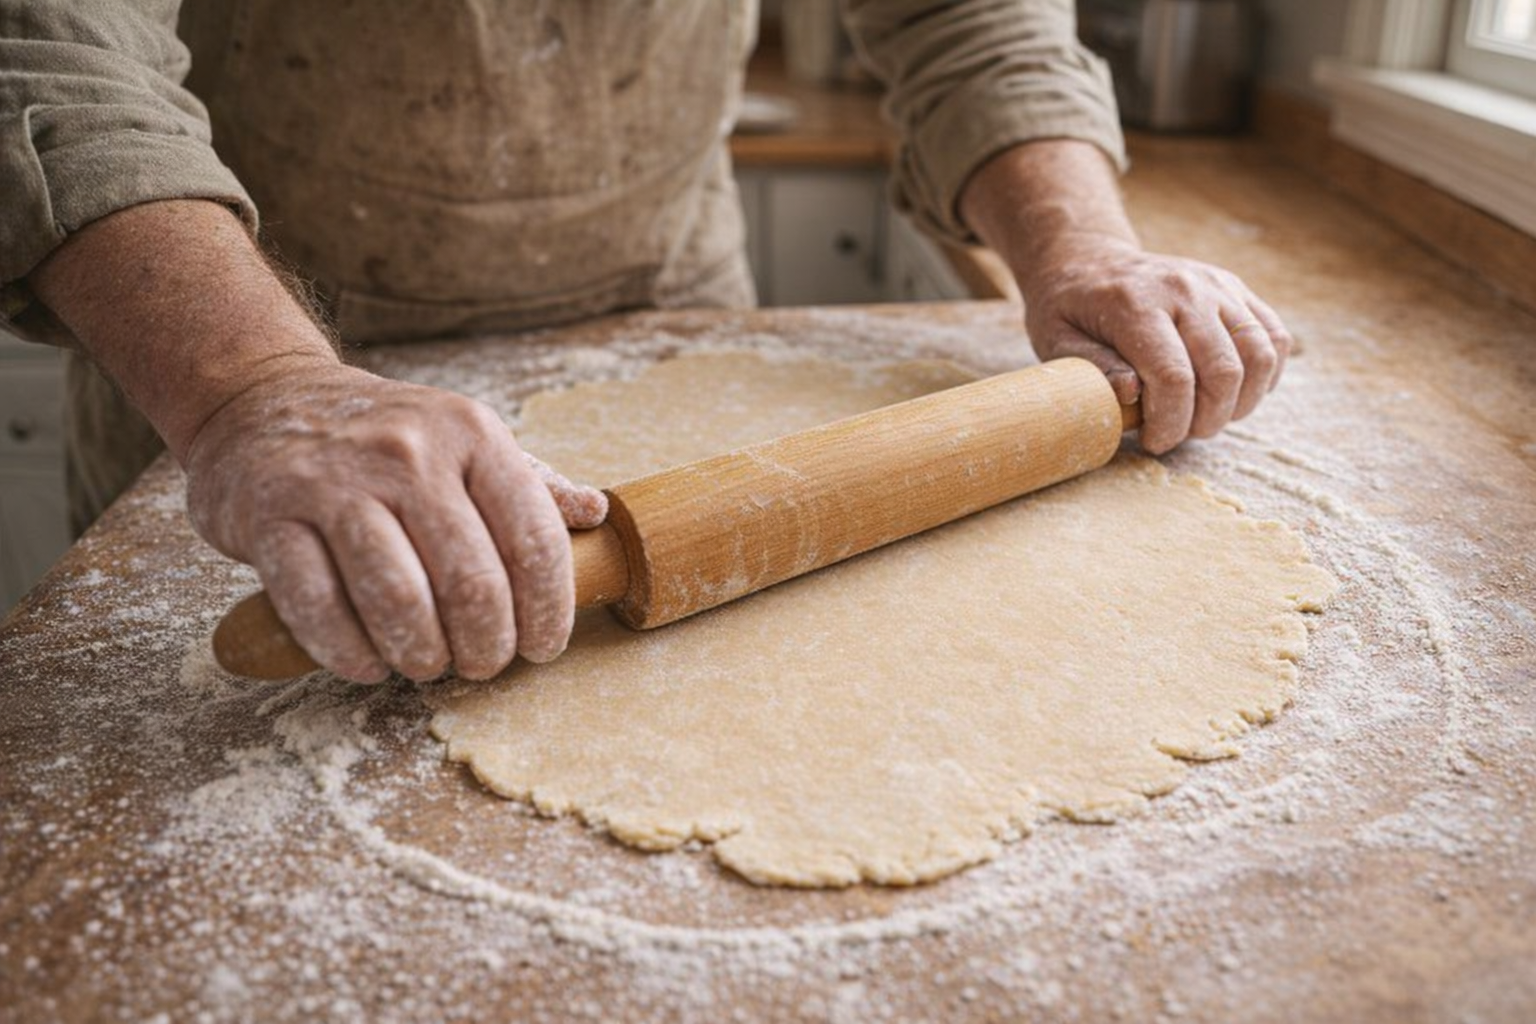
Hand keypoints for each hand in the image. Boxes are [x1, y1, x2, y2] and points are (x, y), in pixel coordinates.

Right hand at [184, 362, 606, 682]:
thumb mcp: (466, 440)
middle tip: (482, 664)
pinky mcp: (269, 518)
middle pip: (472, 584)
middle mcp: (408, 453)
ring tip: (428, 664)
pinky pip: (319, 608)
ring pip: (399, 601)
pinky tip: (369, 662)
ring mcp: (335, 483)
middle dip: (487, 646)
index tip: (542, 647)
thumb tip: (598, 514)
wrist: (261, 400)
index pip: (534, 541)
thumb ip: (532, 484)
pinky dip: (350, 652)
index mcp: (472, 435)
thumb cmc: (384, 437)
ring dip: (422, 655)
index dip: (549, 612)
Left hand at [958, 140, 1293, 452]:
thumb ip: (1093, 369)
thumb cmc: (1069, 310)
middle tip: (1180, 434)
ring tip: (1208, 418)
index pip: (1174, 377)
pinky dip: (1265, 375)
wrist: (1089, 261)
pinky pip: (1274, 337)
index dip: (1171, 423)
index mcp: (1135, 304)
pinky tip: (1234, 394)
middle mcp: (1184, 288)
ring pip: (1259, 355)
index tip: (1153, 441)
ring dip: (1241, 403)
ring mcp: (1216, 285)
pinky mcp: (1235, 288)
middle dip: (1206, 420)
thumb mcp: (1057, 340)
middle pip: (1223, 371)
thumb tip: (1132, 394)